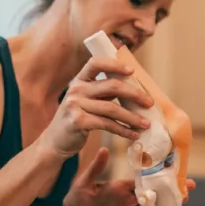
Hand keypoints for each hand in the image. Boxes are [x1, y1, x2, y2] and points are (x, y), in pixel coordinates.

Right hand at [40, 57, 154, 157]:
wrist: (55, 142)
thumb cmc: (77, 121)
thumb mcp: (85, 102)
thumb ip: (102, 92)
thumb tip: (133, 88)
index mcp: (79, 80)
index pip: (96, 63)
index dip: (115, 64)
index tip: (132, 71)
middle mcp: (76, 89)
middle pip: (112, 85)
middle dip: (135, 94)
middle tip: (149, 103)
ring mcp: (75, 104)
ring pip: (112, 108)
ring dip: (132, 117)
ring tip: (146, 124)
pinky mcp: (78, 121)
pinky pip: (107, 124)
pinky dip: (123, 130)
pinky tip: (133, 135)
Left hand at [61, 149, 197, 205]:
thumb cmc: (75, 201)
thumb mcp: (82, 183)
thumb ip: (95, 168)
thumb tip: (104, 148)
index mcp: (121, 186)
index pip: (143, 179)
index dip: (157, 175)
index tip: (171, 169)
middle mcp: (129, 199)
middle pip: (154, 193)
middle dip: (171, 189)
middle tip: (189, 185)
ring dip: (169, 205)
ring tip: (184, 200)